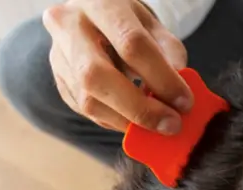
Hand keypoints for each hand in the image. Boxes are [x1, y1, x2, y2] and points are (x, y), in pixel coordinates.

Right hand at [42, 0, 192, 132]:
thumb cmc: (129, 22)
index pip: (131, 44)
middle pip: (97, 76)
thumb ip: (169, 54)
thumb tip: (178, 96)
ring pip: (88, 100)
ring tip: (157, 125)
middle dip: (139, 108)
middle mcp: (68, 26)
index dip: (162, 78)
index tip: (185, 101)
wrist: (94, 18)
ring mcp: (58, 55)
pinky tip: (136, 120)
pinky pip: (87, 111)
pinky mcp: (59, 81)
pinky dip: (117, 121)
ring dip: (129, 120)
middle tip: (170, 124)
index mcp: (99, 3)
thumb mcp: (154, 26)